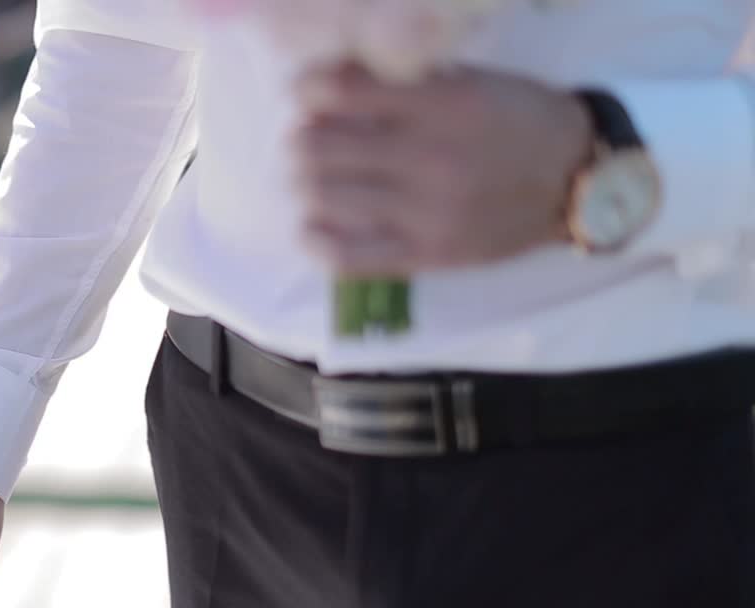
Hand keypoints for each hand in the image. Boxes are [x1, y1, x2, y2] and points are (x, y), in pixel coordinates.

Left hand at [292, 62, 593, 274]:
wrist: (580, 177)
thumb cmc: (518, 119)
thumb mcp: (468, 81)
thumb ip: (403, 80)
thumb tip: (330, 80)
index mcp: (439, 104)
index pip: (339, 92)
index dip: (305, 90)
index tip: (303, 93)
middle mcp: (427, 158)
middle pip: (318, 150)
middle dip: (300, 142)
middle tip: (306, 142)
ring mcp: (426, 212)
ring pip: (324, 198)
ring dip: (305, 186)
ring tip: (313, 180)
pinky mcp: (427, 254)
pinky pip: (348, 256)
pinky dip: (316, 241)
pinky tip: (314, 227)